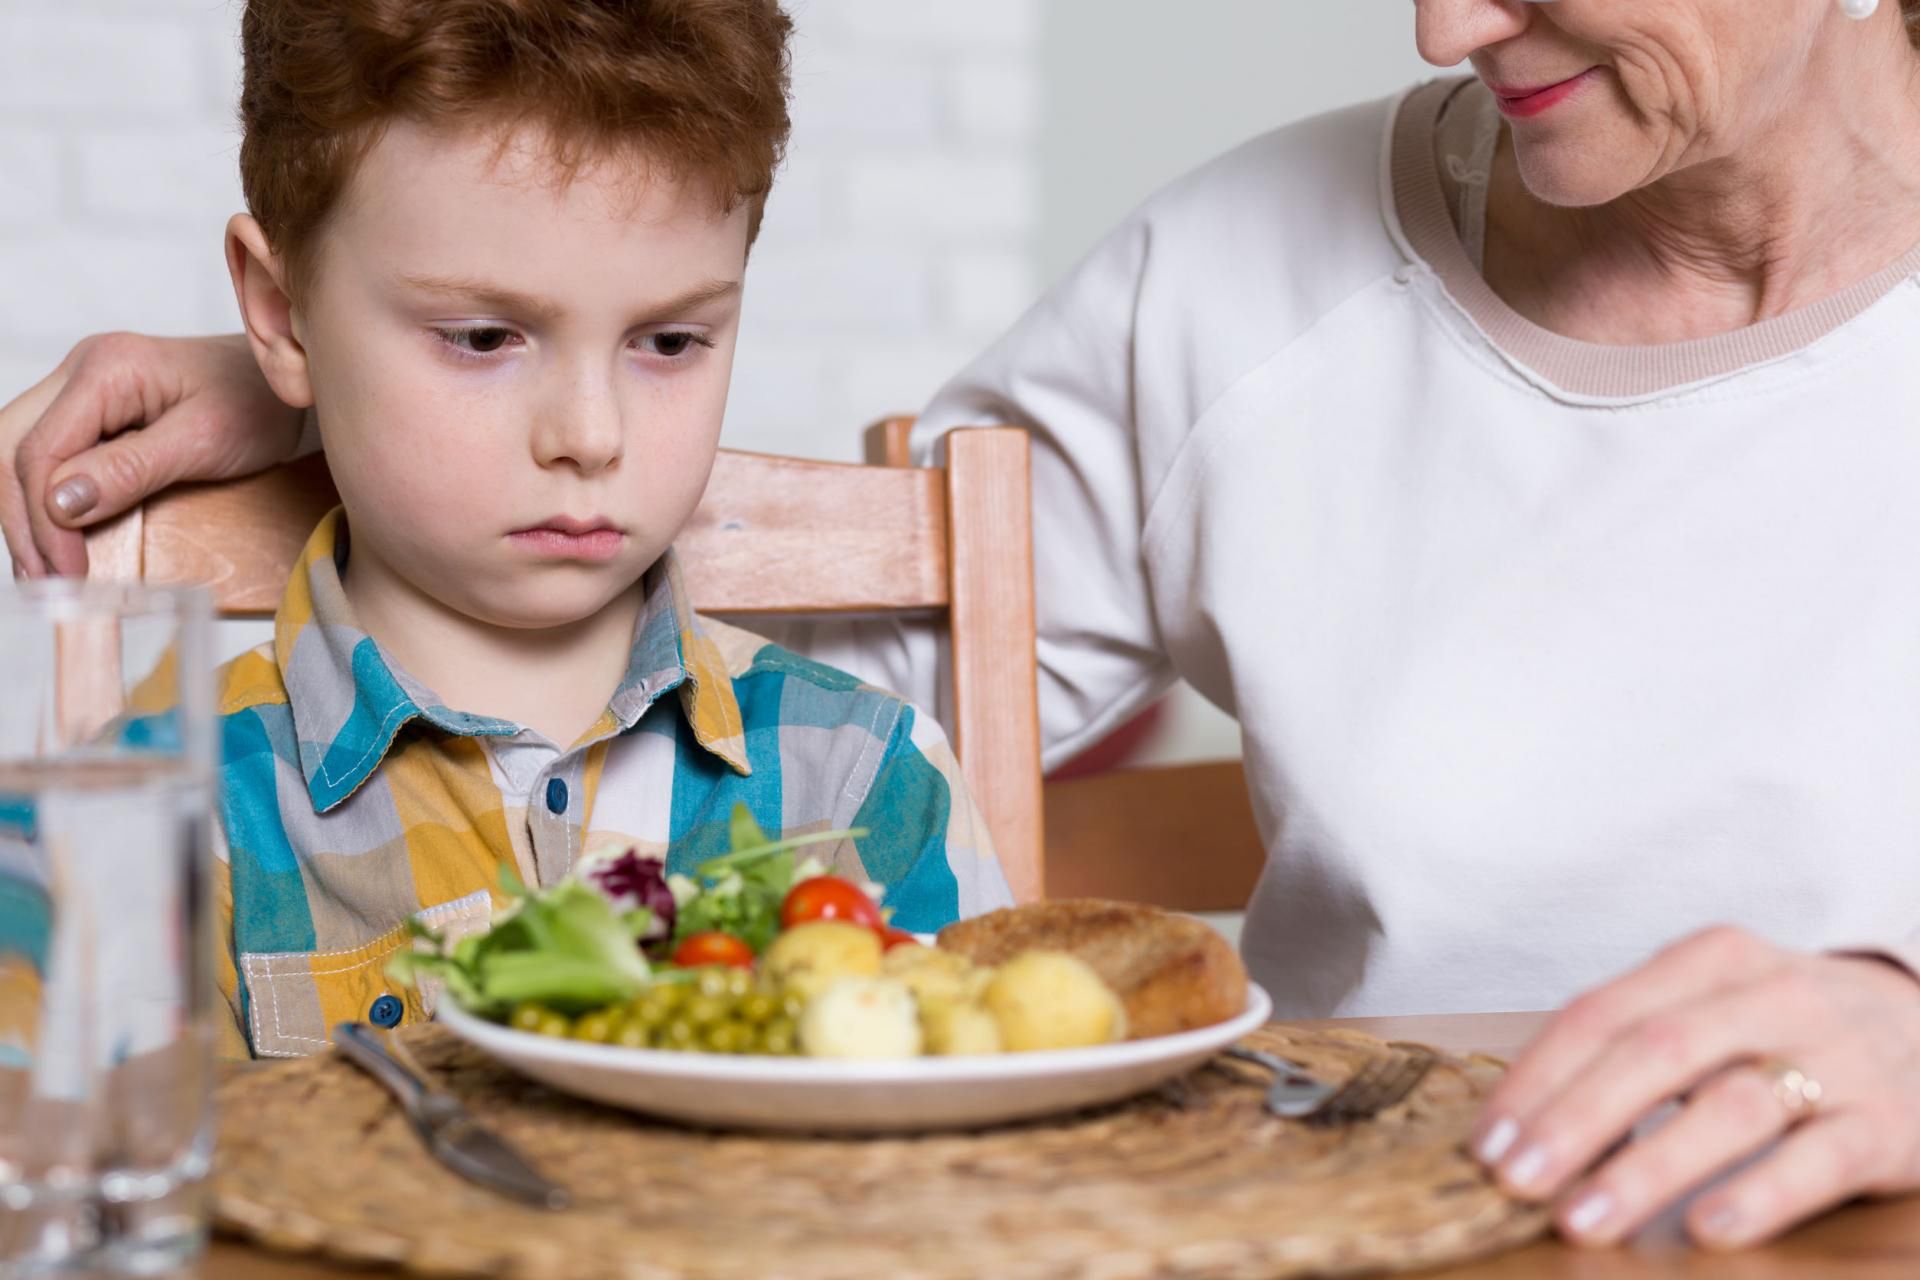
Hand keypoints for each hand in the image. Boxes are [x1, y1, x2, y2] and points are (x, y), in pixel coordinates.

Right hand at [0, 332, 303, 577]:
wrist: (289, 390)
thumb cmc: (260, 406)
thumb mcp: (206, 443)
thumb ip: (131, 470)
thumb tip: (60, 503)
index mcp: (105, 369)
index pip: (40, 451)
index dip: (44, 520)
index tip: (68, 572)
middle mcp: (82, 372)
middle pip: (11, 448)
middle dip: (20, 520)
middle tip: (48, 581)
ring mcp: (83, 390)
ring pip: (21, 454)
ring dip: (27, 515)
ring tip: (48, 573)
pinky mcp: (94, 414)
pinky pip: (50, 457)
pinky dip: (46, 502)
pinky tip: (60, 544)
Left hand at [1471, 926, 1919, 1250]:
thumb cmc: (1795, 1028)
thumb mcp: (1719, 1004)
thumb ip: (1636, 1043)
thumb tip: (1528, 1117)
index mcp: (1711, 960)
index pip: (1601, 1014)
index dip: (1537, 1078)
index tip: (1487, 1140)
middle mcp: (1772, 997)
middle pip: (1653, 1054)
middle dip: (1572, 1121)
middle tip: (1515, 1180)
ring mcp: (1835, 1059)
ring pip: (1728, 1108)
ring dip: (1645, 1167)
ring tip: (1582, 1219)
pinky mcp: (1888, 1124)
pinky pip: (1817, 1160)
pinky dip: (1757, 1193)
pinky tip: (1706, 1227)